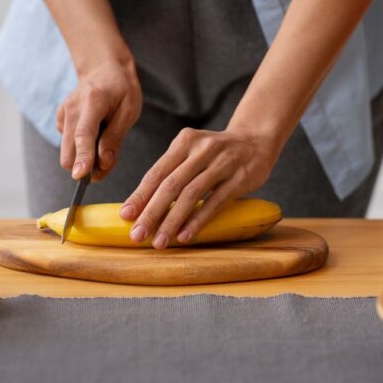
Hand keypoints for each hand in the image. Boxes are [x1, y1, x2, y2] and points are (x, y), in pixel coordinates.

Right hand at [57, 57, 141, 180]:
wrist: (103, 69)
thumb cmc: (121, 89)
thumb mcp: (129, 111)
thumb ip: (115, 138)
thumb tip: (103, 164)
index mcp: (92, 102)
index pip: (84, 134)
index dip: (83, 157)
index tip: (80, 176)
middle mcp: (71, 108)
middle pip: (69, 150)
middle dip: (86, 165)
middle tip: (108, 160)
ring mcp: (63, 113)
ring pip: (68, 152)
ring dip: (85, 157)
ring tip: (104, 140)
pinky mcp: (60, 120)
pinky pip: (68, 145)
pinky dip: (81, 147)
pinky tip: (94, 132)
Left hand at [119, 127, 278, 248]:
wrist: (256, 140)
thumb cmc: (215, 153)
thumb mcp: (192, 152)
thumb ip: (171, 172)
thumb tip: (141, 205)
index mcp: (184, 142)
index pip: (157, 172)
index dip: (140, 195)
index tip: (125, 216)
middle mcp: (201, 149)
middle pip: (170, 184)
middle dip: (151, 212)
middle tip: (138, 235)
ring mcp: (222, 163)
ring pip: (191, 194)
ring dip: (173, 221)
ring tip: (160, 241)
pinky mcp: (240, 177)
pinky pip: (216, 202)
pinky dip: (198, 220)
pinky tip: (185, 235)